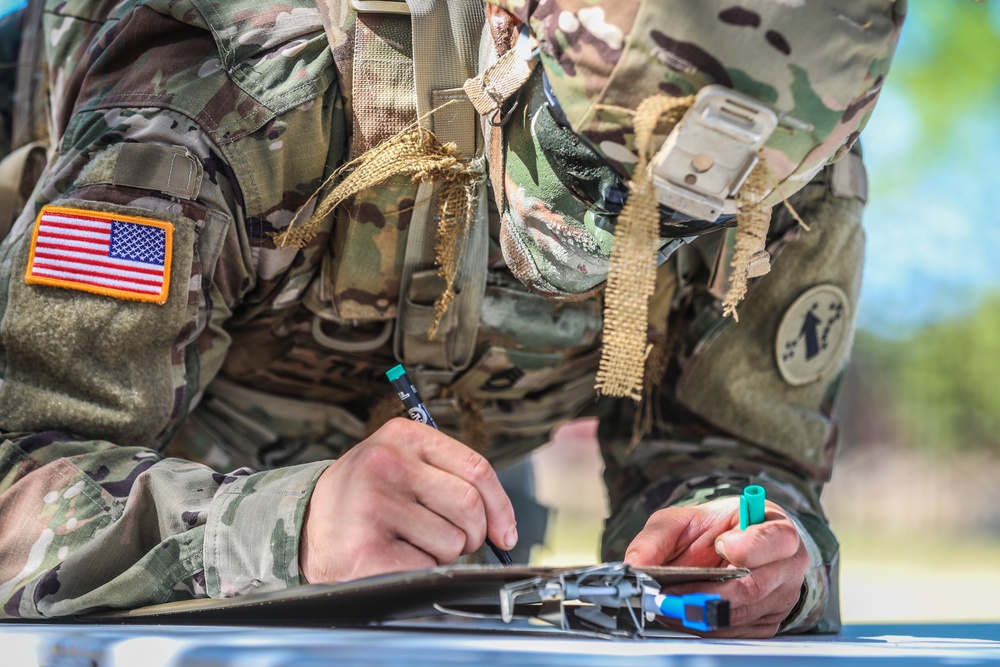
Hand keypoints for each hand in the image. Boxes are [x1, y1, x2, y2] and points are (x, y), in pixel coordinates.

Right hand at [299, 418, 516, 583]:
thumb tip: (503, 527)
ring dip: (441, 553)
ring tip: (409, 541)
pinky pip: (426, 567)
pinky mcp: (366, 548)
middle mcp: (386, 464)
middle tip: (452, 539)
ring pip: (451, 541)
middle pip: (469, 506)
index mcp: (402, 436)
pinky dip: (419, 569)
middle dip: (472, 534)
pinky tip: (393, 556)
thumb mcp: (401, 463)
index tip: (504, 531)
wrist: (306, 524)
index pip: (477, 468)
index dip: (501, 505)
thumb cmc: (368, 496)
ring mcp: (373, 505)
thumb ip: (451, 477)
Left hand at [624, 497, 807, 637]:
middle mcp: (788, 565)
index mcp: (776, 528)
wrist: (731, 547)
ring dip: (700, 612)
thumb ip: (658, 537)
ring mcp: (781, 597)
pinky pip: (737, 632)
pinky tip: (682, 615)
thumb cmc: (714, 529)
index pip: (776, 539)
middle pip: (755, 586)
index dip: (748, 546)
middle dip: (707, 592)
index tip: (720, 544)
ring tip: (668, 604)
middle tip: (670, 592)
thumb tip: (636, 564)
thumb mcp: (683, 520)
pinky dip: (705, 626)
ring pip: (742, 613)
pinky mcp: (768, 622)